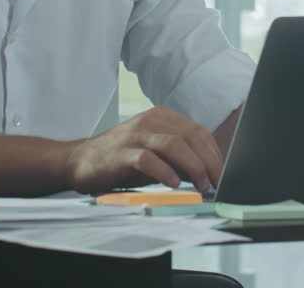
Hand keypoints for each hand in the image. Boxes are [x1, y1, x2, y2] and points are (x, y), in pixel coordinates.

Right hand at [64, 106, 222, 194]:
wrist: (80, 161)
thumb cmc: (122, 160)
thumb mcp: (155, 154)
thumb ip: (179, 159)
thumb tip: (209, 173)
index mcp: (162, 118)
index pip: (198, 132)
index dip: (215, 154)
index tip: (223, 174)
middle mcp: (151, 121)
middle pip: (190, 137)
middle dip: (209, 162)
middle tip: (217, 183)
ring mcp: (135, 135)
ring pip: (174, 145)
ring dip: (193, 167)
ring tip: (201, 185)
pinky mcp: (121, 153)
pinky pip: (148, 159)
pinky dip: (164, 171)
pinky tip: (173, 184)